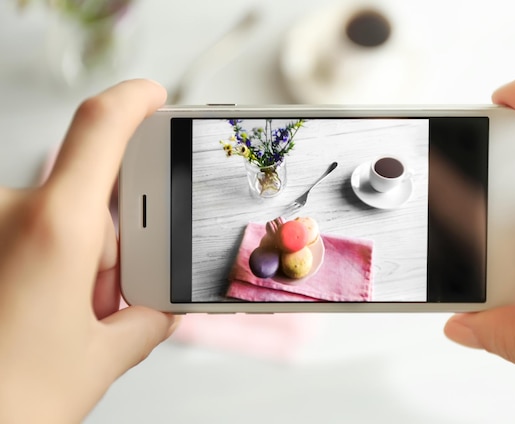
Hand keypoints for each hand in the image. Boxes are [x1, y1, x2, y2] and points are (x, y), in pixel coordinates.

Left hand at [0, 80, 177, 422]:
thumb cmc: (3, 400)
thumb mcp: (98, 361)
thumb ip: (145, 323)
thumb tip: (159, 310)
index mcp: (54, 229)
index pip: (100, 127)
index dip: (133, 101)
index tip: (154, 98)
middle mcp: (8, 213)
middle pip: (86, 197)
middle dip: (109, 245)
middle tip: (107, 299)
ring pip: (53, 222)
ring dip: (72, 263)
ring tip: (62, 322)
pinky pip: (22, 235)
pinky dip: (40, 266)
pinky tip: (38, 315)